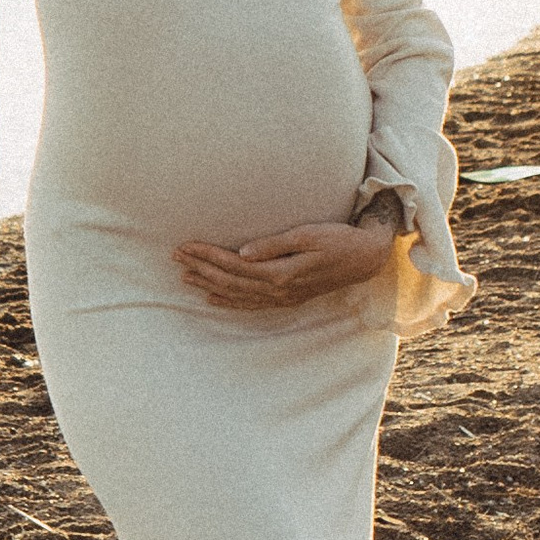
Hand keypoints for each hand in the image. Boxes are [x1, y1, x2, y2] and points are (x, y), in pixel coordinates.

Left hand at [174, 218, 396, 313]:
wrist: (363, 259)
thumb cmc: (336, 240)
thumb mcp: (307, 235)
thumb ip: (274, 245)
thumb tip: (243, 252)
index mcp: (280, 273)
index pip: (233, 265)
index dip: (207, 256)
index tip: (185, 246)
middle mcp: (277, 289)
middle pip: (230, 280)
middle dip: (201, 268)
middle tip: (175, 257)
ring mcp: (282, 297)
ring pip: (236, 293)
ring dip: (209, 285)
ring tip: (185, 276)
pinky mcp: (286, 298)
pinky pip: (250, 304)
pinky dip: (228, 301)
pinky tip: (212, 298)